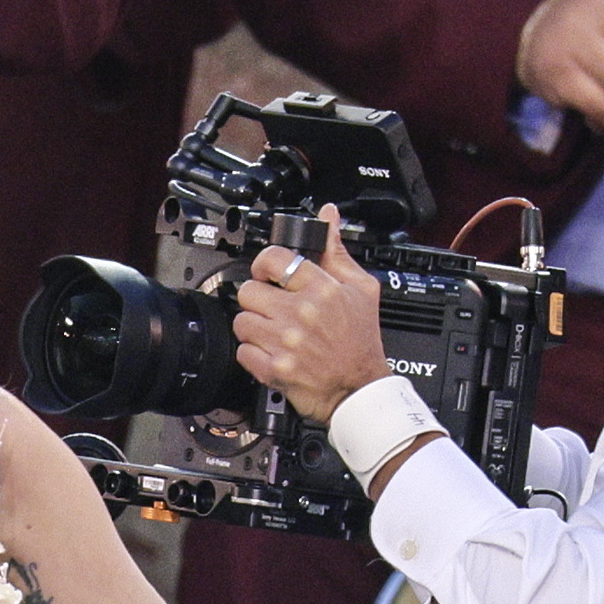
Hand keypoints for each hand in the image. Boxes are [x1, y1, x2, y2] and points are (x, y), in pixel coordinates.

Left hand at [230, 209, 392, 424]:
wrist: (358, 387)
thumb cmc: (361, 340)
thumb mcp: (361, 288)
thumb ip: (337, 250)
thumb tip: (327, 216)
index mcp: (321, 289)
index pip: (274, 259)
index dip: (266, 263)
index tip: (269, 271)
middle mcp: (300, 313)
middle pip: (249, 291)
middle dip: (258, 297)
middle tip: (271, 305)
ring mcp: (284, 342)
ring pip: (242, 320)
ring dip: (254, 325)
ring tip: (273, 330)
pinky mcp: (273, 367)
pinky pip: (243, 350)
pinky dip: (253, 352)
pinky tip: (271, 350)